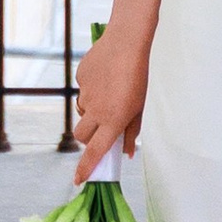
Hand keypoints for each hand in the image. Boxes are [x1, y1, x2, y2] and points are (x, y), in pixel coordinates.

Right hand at [73, 28, 148, 178]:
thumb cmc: (143, 76)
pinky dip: (92, 89)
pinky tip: (106, 76)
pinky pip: (83, 89)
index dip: (86, 168)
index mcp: (113, 120)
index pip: (95, 152)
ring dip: (91, 112)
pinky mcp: (81, 77)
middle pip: (81, 135)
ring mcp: (86, 93)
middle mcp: (96, 110)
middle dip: (87, 138)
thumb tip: (128, 153)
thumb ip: (133, 131)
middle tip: (100, 129)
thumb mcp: (143, 107)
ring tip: (110, 94)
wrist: (129, 40)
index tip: (78, 181)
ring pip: (82, 111)